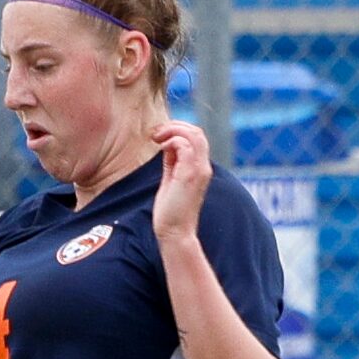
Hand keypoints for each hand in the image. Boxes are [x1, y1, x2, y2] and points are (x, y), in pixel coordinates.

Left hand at [151, 119, 211, 246]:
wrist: (174, 232)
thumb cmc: (170, 210)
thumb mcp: (170, 179)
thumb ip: (172, 162)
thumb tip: (167, 146)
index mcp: (199, 167)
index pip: (196, 138)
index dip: (178, 130)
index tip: (158, 135)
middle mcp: (203, 167)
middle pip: (197, 132)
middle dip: (175, 126)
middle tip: (155, 133)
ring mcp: (199, 170)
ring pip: (194, 135)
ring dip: (173, 130)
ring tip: (156, 137)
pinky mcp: (189, 175)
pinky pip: (185, 146)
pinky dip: (172, 141)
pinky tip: (161, 148)